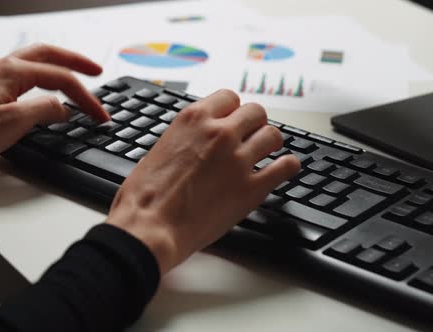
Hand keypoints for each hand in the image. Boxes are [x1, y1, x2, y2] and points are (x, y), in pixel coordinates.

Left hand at [0, 44, 109, 173]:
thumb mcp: (15, 122)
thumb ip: (45, 109)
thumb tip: (64, 109)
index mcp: (11, 72)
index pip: (60, 79)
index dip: (85, 97)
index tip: (100, 114)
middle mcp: (2, 69)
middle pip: (48, 55)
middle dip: (75, 62)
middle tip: (96, 71)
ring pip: (35, 64)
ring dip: (59, 67)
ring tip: (76, 75)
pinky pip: (24, 78)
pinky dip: (43, 80)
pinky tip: (46, 92)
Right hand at [105, 90, 300, 273]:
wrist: (149, 228)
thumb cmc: (144, 196)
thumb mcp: (159, 149)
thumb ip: (185, 138)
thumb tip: (195, 142)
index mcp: (193, 120)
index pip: (229, 98)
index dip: (233, 111)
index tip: (233, 121)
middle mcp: (219, 134)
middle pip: (255, 112)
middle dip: (254, 124)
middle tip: (251, 137)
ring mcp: (238, 160)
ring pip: (272, 135)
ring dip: (271, 143)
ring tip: (268, 152)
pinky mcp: (251, 189)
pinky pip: (285, 167)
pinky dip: (288, 166)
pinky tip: (285, 169)